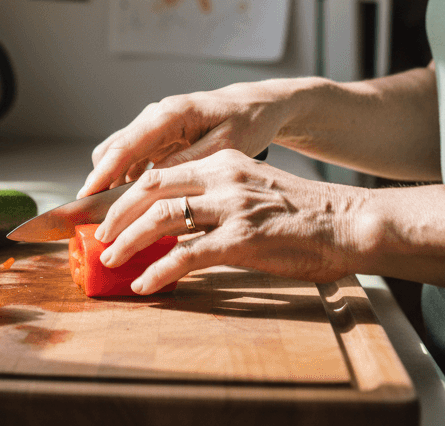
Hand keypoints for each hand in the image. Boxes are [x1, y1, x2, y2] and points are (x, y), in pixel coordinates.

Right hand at [78, 82, 293, 198]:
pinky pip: (133, 159)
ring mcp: (154, 126)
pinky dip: (127, 181)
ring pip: (120, 155)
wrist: (253, 105)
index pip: (126, 145)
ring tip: (113, 220)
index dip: (103, 173)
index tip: (86, 198)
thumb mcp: (226, 145)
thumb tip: (156, 183)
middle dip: (101, 184)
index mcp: (170, 114)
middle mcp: (155, 116)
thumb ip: (190, 161)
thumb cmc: (246, 122)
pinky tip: (134, 206)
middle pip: (113, 150)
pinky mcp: (158, 137)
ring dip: (113, 184)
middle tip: (99, 219)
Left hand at [92, 150, 365, 293]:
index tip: (104, 212)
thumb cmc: (299, 213)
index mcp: (221, 162)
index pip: (159, 173)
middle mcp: (221, 176)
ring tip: (112, 259)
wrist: (345, 222)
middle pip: (151, 189)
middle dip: (117, 214)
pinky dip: (160, 270)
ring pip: (163, 218)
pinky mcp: (243, 238)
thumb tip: (174, 222)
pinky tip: (146, 283)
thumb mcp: (250, 189)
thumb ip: (213, 197)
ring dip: (129, 240)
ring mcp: (231, 206)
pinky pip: (188, 254)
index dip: (126, 193)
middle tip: (98, 236)